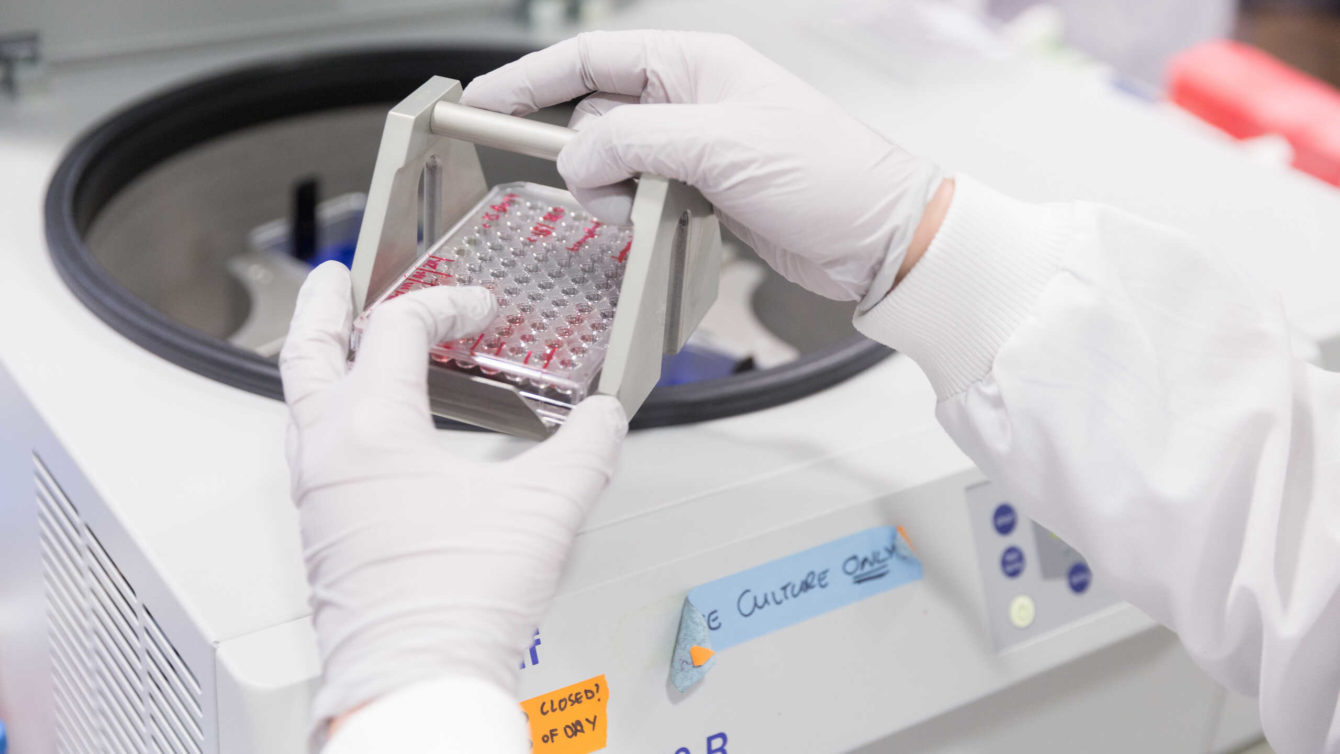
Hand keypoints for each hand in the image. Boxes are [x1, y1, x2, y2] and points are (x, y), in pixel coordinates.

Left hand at [279, 262, 627, 729]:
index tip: (481, 310)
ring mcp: (316, 495)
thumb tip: (603, 418)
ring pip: (299, 401)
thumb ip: (585, 448)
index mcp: (372, 429)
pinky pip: (311, 448)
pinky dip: (330, 414)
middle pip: (308, 351)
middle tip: (337, 277)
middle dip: (324, 306)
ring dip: (322, 360)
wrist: (415, 680)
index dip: (444, 304)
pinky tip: (367, 435)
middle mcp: (329, 454)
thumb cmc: (458, 605)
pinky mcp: (321, 531)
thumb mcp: (545, 509)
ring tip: (348, 345)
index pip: (397, 329)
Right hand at [462, 30, 945, 303]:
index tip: (483, 102)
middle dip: (576, 150)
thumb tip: (575, 158)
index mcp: (693, 64)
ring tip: (624, 211)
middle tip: (575, 186)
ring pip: (615, 160)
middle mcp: (691, 99)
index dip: (531, 78)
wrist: (878, 238)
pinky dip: (630, 211)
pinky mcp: (705, 191)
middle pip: (595, 112)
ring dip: (605, 189)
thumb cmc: (825, 175)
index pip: (591, 58)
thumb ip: (634, 143)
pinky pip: (642, 193)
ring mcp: (697, 147)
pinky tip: (642, 225)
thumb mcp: (719, 145)